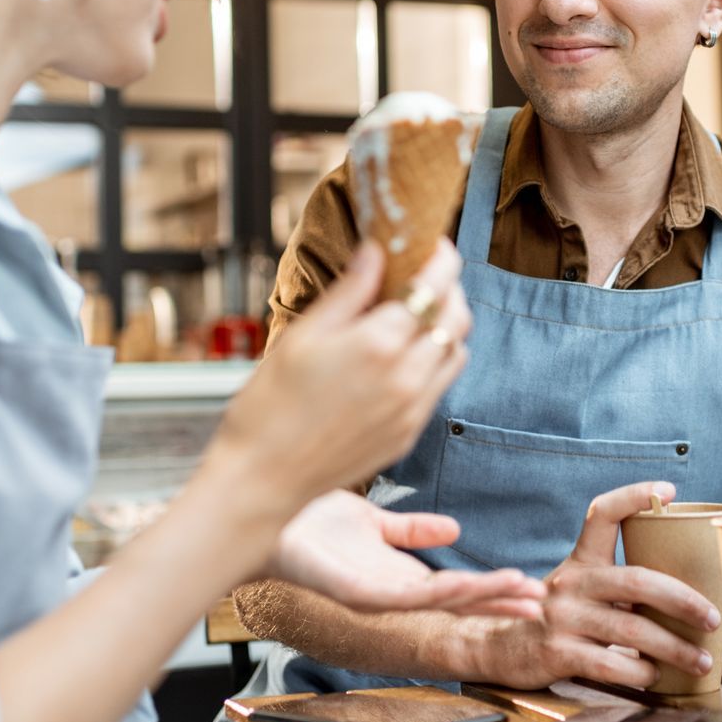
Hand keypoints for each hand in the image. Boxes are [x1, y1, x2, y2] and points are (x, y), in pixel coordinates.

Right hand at [209, 240, 470, 512]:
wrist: (264, 477)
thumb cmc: (270, 403)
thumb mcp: (303, 334)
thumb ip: (350, 291)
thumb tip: (376, 251)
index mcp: (379, 343)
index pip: (434, 285)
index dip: (441, 258)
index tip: (433, 244)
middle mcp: (408, 375)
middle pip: (456, 316)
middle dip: (448, 288)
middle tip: (425, 274)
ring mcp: (413, 409)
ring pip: (456, 351)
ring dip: (446, 325)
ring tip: (417, 313)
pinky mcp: (409, 433)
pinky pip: (441, 385)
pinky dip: (436, 360)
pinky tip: (406, 354)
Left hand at [270, 492, 545, 618]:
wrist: (261, 512)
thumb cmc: (307, 519)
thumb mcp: (371, 521)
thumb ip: (410, 529)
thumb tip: (454, 528)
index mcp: (395, 575)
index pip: (456, 586)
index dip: (495, 587)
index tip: (534, 585)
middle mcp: (389, 590)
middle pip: (457, 601)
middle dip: (501, 602)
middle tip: (547, 602)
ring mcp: (375, 595)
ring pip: (441, 601)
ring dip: (484, 596)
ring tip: (523, 592)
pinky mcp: (357, 593)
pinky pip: (408, 596)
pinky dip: (444, 592)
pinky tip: (472, 586)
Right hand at [455, 481, 721, 690]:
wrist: (497, 647)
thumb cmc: (558, 618)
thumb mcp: (579, 588)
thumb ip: (618, 587)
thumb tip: (687, 599)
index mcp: (582, 560)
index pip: (603, 513)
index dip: (635, 496)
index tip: (670, 490)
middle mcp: (571, 582)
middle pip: (636, 582)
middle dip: (683, 601)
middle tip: (714, 619)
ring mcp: (562, 617)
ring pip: (630, 631)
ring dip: (674, 648)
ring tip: (700, 661)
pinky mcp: (556, 652)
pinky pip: (610, 665)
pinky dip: (640, 673)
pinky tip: (655, 676)